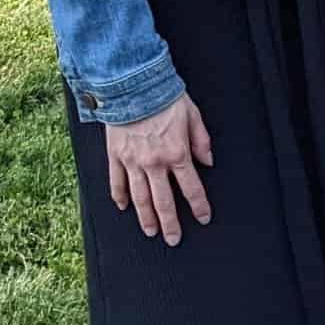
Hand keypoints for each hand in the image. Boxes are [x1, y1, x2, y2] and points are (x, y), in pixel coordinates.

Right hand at [104, 94, 212, 243]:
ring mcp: (133, 162)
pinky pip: (117, 182)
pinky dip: (120, 197)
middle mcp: (154, 163)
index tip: (203, 218)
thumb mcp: (193, 115)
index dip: (199, 205)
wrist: (132, 85)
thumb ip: (201, 140)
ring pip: (140, 198)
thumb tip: (209, 161)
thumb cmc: (165, 97)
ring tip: (151, 231)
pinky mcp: (115, 156)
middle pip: (164, 201)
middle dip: (170, 223)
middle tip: (173, 239)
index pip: (191, 187)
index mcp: (177, 153)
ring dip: (146, 218)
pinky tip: (123, 208)